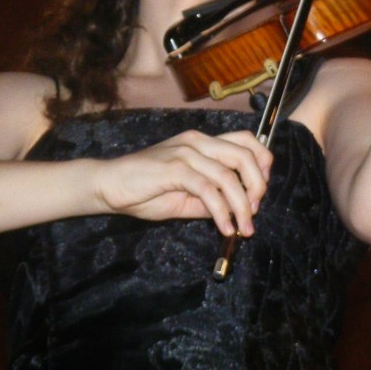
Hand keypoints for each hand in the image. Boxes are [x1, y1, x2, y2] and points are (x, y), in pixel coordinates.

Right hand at [92, 129, 271, 236]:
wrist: (108, 185)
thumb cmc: (144, 190)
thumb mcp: (186, 196)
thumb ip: (211, 199)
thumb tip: (238, 210)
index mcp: (203, 143)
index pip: (246, 141)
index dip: (262, 163)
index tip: (261, 192)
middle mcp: (198, 142)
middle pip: (245, 155)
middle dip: (258, 186)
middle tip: (254, 212)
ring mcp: (186, 153)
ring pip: (228, 176)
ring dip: (242, 206)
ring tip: (244, 228)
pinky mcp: (174, 168)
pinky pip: (207, 190)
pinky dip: (222, 211)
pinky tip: (225, 228)